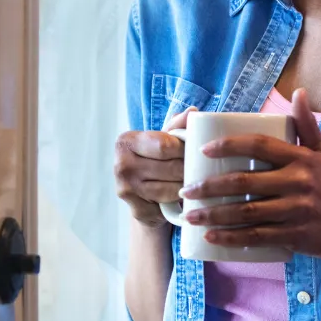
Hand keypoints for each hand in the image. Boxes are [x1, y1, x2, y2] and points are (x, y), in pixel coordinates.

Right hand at [114, 107, 194, 227]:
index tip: (195, 151)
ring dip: (186, 186)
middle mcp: (121, 164)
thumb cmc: (154, 161)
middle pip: (171, 168)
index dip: (185, 150)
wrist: (141, 196)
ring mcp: (126, 188)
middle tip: (199, 169)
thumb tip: (193, 111)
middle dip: (189, 169)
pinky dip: (177, 202)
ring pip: (171, 188)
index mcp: (126, 141)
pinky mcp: (135, 209)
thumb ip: (176, 125)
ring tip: (192, 182)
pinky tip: (181, 198)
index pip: (165, 145)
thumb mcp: (162, 140)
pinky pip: (167, 205)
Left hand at [179, 89, 320, 259]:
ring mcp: (295, 211)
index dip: (229, 145)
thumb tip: (298, 92)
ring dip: (213, 215)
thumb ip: (307, 124)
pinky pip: (256, 237)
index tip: (203, 151)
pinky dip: (231, 238)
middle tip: (186, 190)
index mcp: (301, 158)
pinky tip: (210, 237)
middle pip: (245, 182)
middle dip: (209, 187)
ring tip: (190, 215)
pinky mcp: (292, 236)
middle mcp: (298, 183)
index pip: (259, 145)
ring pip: (246, 212)